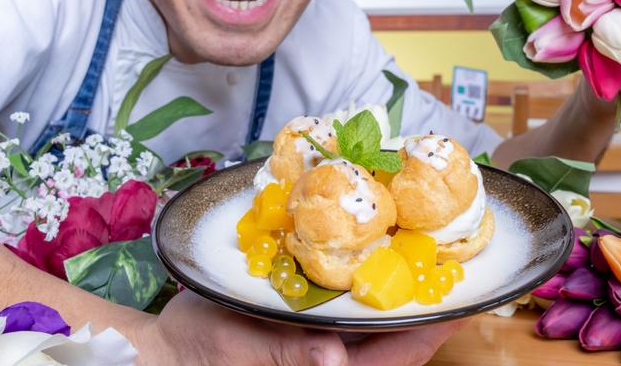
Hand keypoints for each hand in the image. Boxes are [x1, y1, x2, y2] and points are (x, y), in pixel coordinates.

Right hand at [135, 290, 464, 364]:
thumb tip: (333, 361)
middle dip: (426, 315)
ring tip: (429, 264)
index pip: (391, 362)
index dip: (427, 335)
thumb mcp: (232, 343)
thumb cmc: (193, 348)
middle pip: (395, 349)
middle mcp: (329, 364)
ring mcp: (320, 352)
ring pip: (378, 336)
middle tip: (458, 272)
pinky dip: (370, 297)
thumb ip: (283, 352)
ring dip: (402, 304)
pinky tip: (378, 265)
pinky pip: (352, 322)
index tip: (459, 306)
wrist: (161, 349)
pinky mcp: (308, 337)